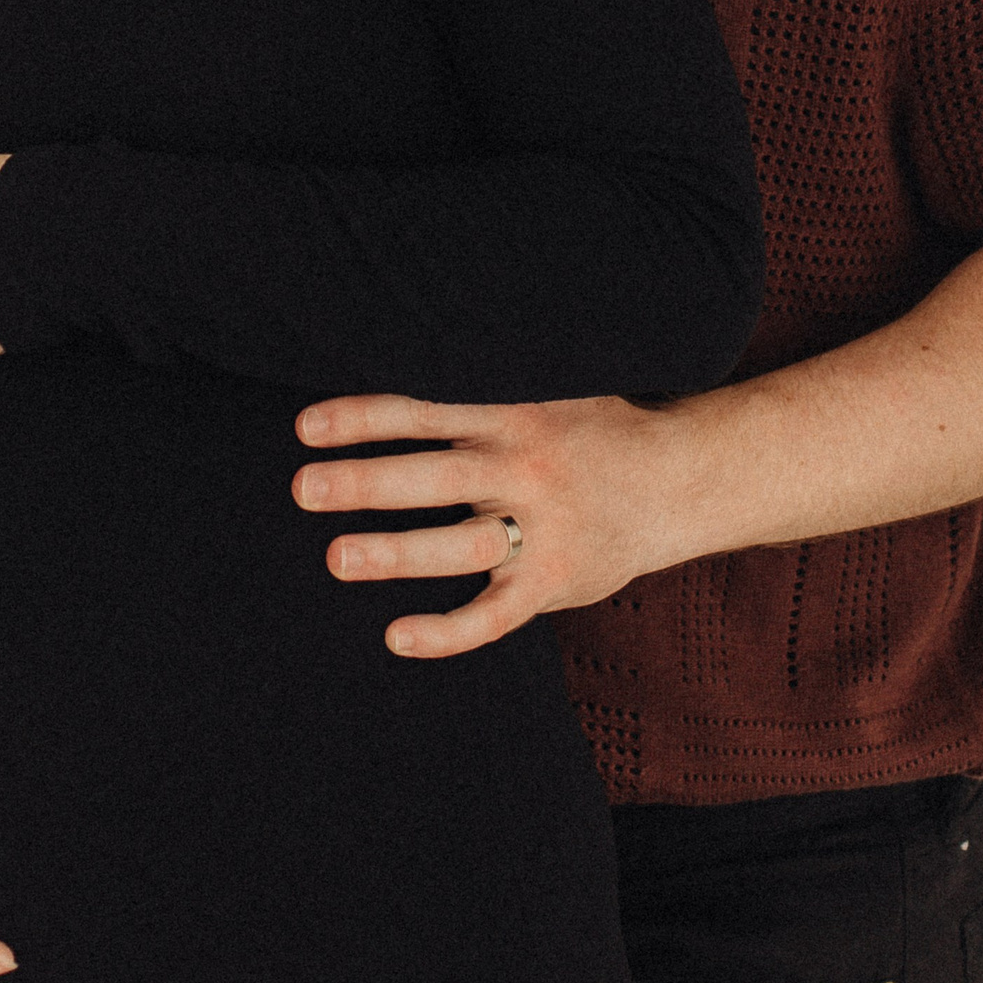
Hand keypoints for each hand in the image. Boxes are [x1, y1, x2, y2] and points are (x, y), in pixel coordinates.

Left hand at [293, 393, 683, 658]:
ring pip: (459, 546)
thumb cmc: (593, 431)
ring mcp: (542, 530)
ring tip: (336, 557)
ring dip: (396, 553)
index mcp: (514, 417)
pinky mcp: (555, 584)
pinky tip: (398, 635)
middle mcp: (524, 470)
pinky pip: (496, 615)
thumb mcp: (549, 386)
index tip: (306, 427)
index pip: (425, 412)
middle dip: (366, 481)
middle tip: (304, 488)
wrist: (678, 483)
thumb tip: (405, 347)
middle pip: (434, 475)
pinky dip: (448, 630)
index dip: (364, 418)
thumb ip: (484, 385)